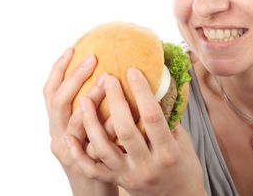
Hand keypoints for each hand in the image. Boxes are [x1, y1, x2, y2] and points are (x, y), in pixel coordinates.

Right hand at [43, 48, 116, 195]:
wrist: (94, 191)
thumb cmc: (96, 153)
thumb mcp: (87, 129)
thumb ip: (93, 106)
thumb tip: (113, 72)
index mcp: (57, 124)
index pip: (50, 93)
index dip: (58, 70)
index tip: (73, 49)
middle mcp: (58, 137)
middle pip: (58, 103)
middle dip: (74, 78)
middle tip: (93, 59)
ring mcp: (70, 153)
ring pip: (74, 124)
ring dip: (90, 100)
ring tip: (105, 81)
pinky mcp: (86, 167)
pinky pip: (95, 146)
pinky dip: (106, 129)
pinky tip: (119, 114)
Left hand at [68, 68, 205, 195]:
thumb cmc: (184, 166)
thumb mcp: (184, 141)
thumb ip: (170, 117)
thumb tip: (162, 84)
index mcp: (168, 152)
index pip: (153, 117)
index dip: (142, 93)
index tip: (133, 71)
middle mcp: (147, 165)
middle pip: (126, 130)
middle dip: (115, 101)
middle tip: (108, 78)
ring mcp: (129, 175)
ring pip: (103, 148)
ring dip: (91, 122)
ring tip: (83, 98)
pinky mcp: (117, 181)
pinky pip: (93, 168)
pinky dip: (78, 153)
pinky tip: (69, 136)